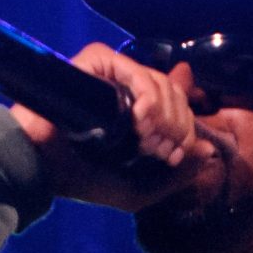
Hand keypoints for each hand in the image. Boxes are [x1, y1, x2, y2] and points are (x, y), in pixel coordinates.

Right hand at [10, 43, 217, 210]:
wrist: (44, 169)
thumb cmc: (85, 180)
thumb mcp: (140, 190)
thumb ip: (177, 175)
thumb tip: (208, 149)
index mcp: (138, 110)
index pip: (179, 102)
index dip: (186, 125)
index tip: (174, 152)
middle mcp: (127, 87)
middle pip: (175, 92)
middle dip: (178, 126)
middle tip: (160, 151)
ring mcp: (113, 72)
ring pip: (161, 82)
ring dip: (163, 117)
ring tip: (145, 142)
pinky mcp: (98, 61)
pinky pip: (137, 73)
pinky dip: (148, 98)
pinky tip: (139, 122)